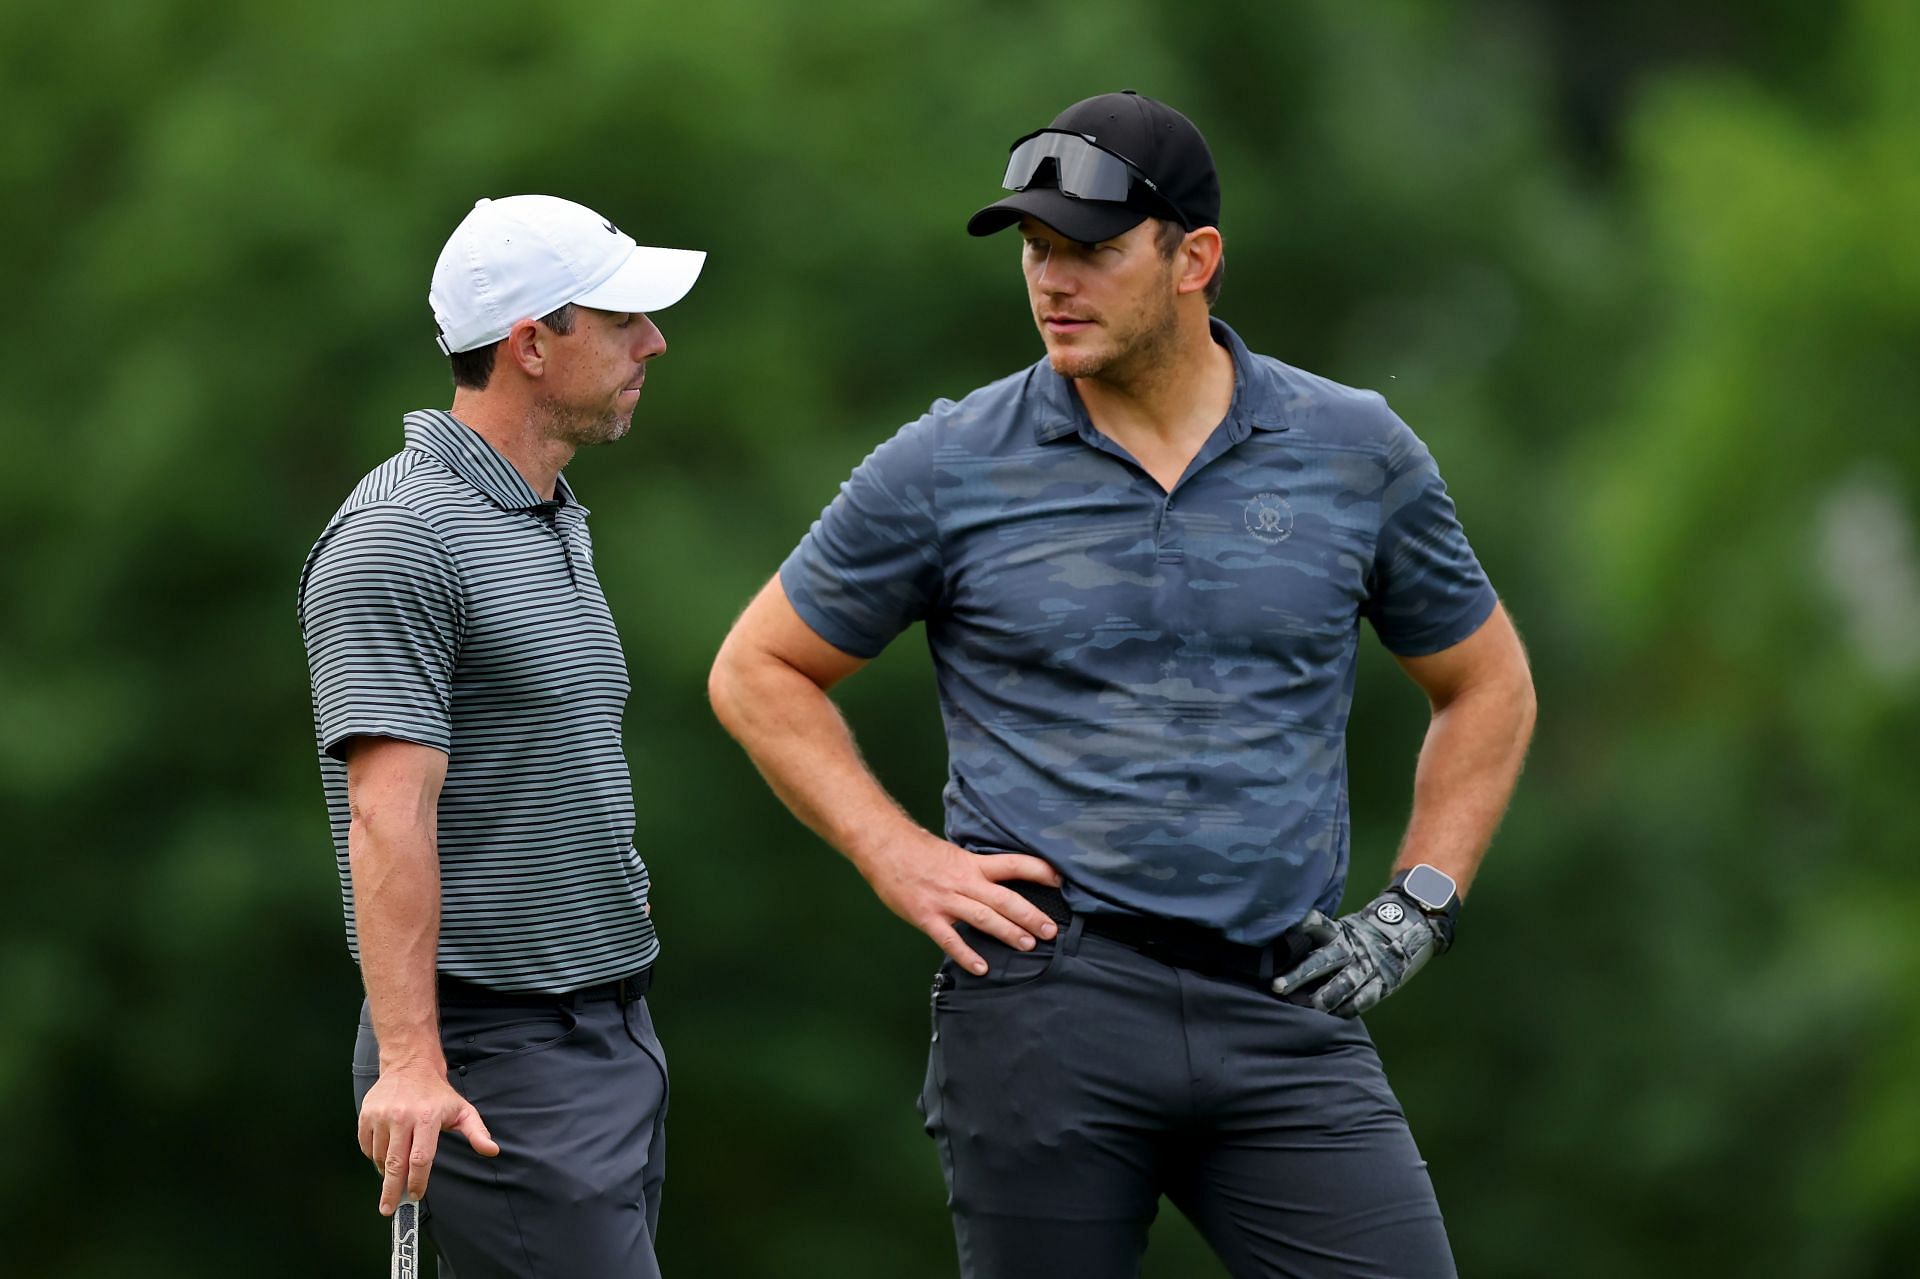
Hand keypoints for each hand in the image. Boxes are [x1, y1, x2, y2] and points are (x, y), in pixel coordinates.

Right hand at [357, 1062, 499, 1214]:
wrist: (410, 1065)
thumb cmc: (437, 1093)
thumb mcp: (462, 1110)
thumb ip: (477, 1132)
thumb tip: (492, 1150)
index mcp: (427, 1117)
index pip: (421, 1158)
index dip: (418, 1181)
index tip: (416, 1195)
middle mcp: (402, 1116)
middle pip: (396, 1164)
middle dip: (392, 1190)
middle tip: (389, 1209)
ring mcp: (381, 1115)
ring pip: (380, 1157)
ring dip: (386, 1171)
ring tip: (394, 1173)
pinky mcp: (366, 1115)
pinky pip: (366, 1146)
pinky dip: (374, 1156)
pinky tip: (384, 1155)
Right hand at [857, 832, 1061, 975]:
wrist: (883, 846)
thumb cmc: (917, 850)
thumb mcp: (953, 853)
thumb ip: (975, 870)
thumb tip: (999, 880)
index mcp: (972, 863)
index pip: (1014, 864)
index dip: (1039, 872)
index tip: (1060, 881)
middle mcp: (963, 881)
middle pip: (1005, 898)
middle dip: (1031, 915)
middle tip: (1052, 930)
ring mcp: (945, 900)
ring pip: (983, 918)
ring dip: (1008, 932)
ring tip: (1029, 945)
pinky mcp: (926, 916)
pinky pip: (950, 939)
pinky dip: (967, 955)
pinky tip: (982, 968)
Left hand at [1271, 890, 1444, 1017]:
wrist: (1408, 930)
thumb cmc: (1362, 935)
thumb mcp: (1342, 929)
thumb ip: (1318, 940)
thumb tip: (1280, 948)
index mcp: (1339, 933)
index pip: (1319, 926)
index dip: (1305, 926)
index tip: (1289, 930)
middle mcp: (1351, 949)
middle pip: (1324, 960)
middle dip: (1300, 974)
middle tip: (1278, 986)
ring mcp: (1368, 966)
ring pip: (1346, 982)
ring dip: (1328, 995)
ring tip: (1314, 1006)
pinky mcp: (1382, 983)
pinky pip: (1365, 998)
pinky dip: (1350, 1008)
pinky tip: (1336, 1016)